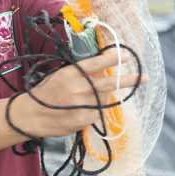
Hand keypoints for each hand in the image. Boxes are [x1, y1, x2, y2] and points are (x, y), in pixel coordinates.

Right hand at [10, 49, 145, 138]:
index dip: (113, 58)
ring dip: (102, 98)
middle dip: (128, 80)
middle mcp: (78, 88)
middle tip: (144, 78)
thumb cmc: (44, 93)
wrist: (31, 115)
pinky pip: (96, 114)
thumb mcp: (59, 76)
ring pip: (104, 99)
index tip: (126, 55)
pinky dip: (92, 112)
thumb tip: (102, 71)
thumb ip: (79, 74)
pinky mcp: (83, 119)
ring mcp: (82, 105)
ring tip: (85, 99)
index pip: (96, 63)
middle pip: (109, 82)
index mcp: (70, 73)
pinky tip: (78, 112)